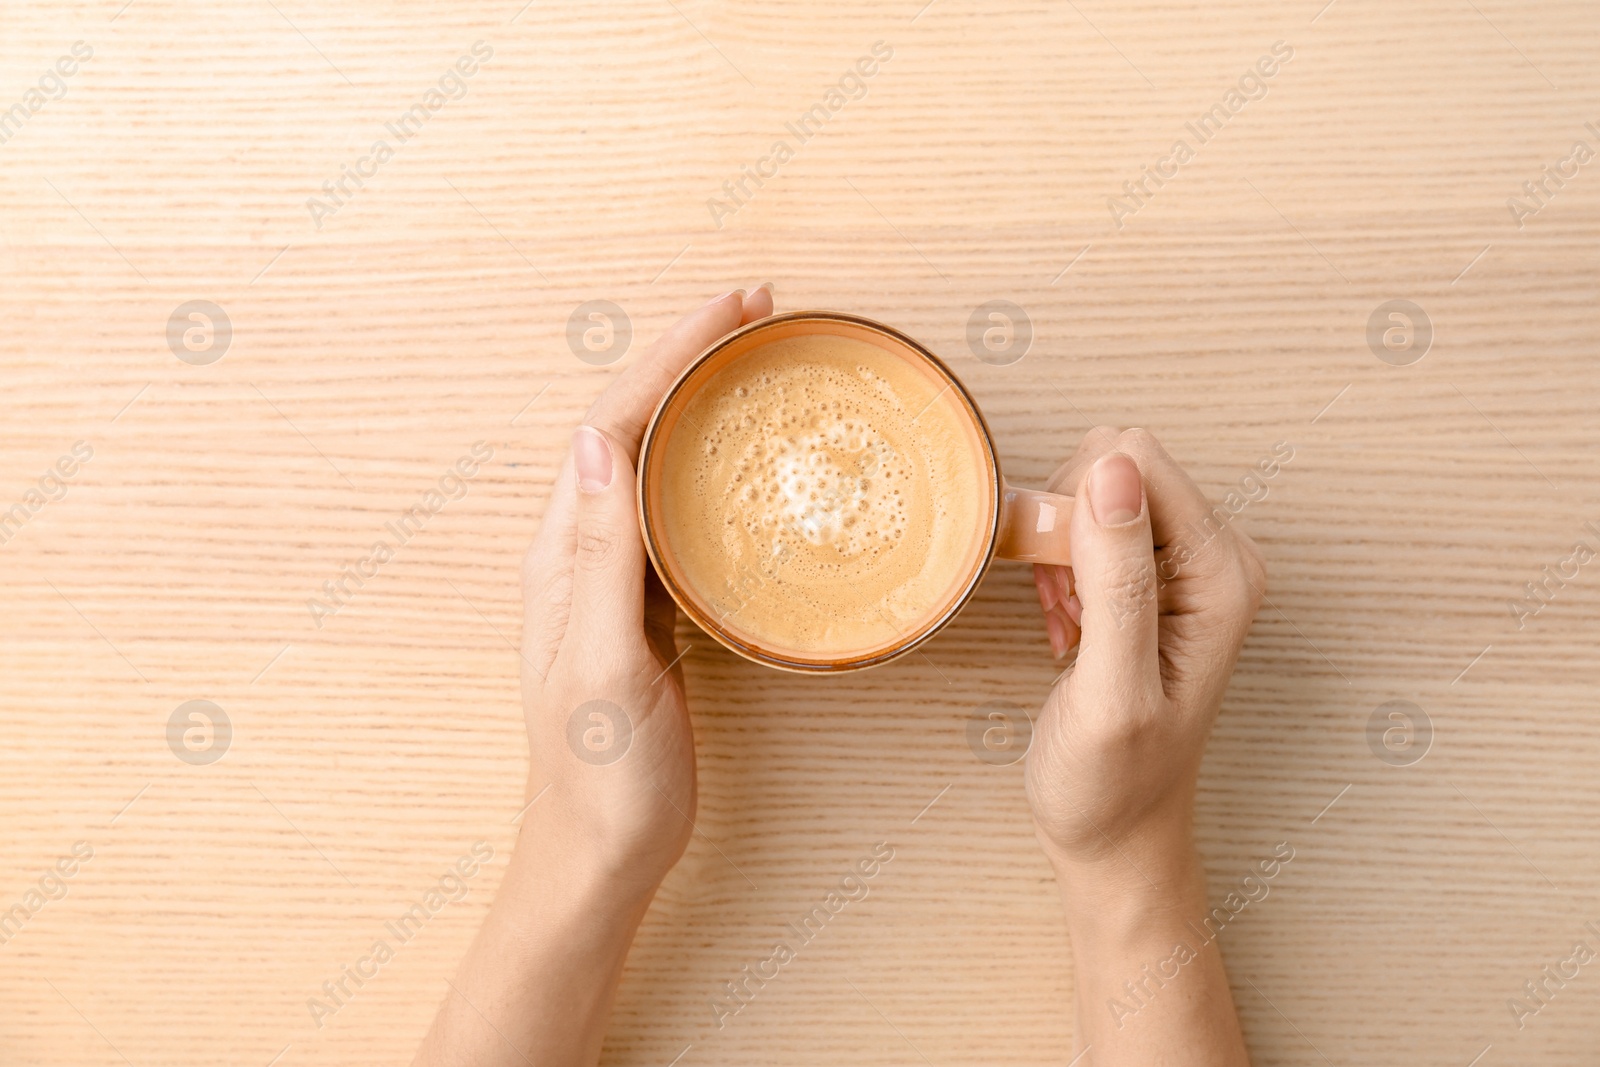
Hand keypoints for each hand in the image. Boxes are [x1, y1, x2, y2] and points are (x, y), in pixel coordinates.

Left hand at [519, 285, 772, 891]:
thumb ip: (599, 556)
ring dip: (700, 403)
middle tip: (757, 311)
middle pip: (634, 425)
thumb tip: (593, 437)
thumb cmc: (598, 776)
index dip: (672, 355)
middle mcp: (584, 553)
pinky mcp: (652, 611)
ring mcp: (618, 581)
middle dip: (688, 357)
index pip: (615, 423)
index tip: (733, 307)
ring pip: (658, 463)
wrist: (599, 854)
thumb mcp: (599, 665)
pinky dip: (713, 470)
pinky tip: (746, 467)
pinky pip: (680, 516)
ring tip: (756, 362)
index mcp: (565, 554)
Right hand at [1024, 427, 1266, 878]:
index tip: (1064, 588)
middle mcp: (1218, 556)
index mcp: (1223, 572)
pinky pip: (1090, 522)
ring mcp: (1188, 565)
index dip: (1076, 509)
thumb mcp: (1109, 688)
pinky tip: (1069, 623)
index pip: (1135, 461)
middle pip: (1116, 464)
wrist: (1116, 833)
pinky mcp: (1156, 576)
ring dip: (1059, 549)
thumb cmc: (1113, 782)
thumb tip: (1112, 468)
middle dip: (1066, 525)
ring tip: (1069, 623)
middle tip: (1066, 610)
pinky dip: (1060, 566)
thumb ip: (1117, 578)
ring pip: (1096, 489)